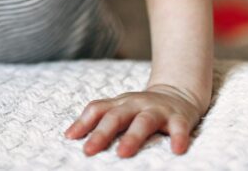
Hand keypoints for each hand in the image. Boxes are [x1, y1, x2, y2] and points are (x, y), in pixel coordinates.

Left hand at [64, 84, 203, 157]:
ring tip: (122, 153)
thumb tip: (69, 135)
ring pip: (143, 122)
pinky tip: (176, 150)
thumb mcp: (120, 109)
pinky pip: (179, 128)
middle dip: (102, 133)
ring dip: (132, 137)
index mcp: (120, 103)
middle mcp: (136, 104)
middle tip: (88, 151)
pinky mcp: (179, 118)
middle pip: (116, 116)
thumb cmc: (141, 108)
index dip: (83, 122)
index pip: (97, 109)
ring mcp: (157, 110)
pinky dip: (178, 138)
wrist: (178, 94)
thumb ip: (98, 119)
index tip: (70, 138)